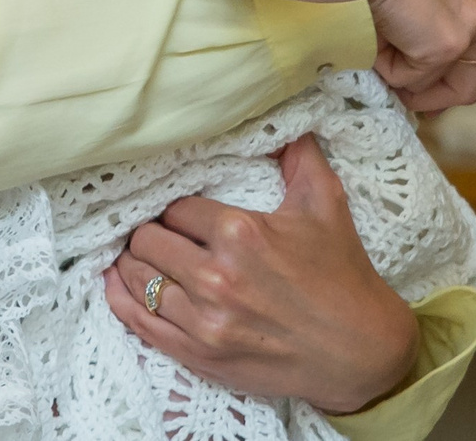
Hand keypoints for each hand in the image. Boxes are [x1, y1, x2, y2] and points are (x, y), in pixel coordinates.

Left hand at [107, 136, 417, 414]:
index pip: (178, 207)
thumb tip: (287, 122)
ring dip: (134, 263)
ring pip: (139, 280)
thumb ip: (300, 157)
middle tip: (157, 231)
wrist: (357, 349)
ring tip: (138, 254)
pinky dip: (123, 301)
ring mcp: (202, 320)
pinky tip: (118, 286)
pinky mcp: (197, 354)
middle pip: (149, 241)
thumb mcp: (327, 204)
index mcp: (241, 233)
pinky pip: (140, 323)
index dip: (177, 206)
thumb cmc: (342, 274)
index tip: (181, 210)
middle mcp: (215, 276)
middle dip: (150, 232)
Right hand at [365, 0, 475, 112]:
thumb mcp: (417, 5)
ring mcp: (471, 28)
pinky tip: (377, 39)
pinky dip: (389, 69)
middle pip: (474, 81)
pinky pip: (413, 79)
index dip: (448, 82)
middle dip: (436, 96)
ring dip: (413, 85)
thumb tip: (416, 90)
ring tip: (384, 64)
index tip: (419, 92)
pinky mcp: (447, 43)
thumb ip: (428, 37)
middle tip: (401, 96)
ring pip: (450, 88)